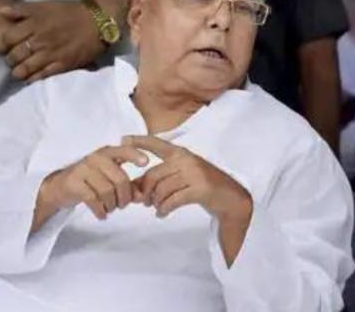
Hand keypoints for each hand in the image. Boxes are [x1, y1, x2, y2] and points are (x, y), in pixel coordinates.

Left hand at [0, 0, 105, 81]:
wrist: (98, 21)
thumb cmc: (70, 11)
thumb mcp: (44, 5)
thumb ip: (22, 9)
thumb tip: (0, 12)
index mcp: (34, 24)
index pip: (7, 39)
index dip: (2, 45)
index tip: (5, 47)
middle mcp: (40, 40)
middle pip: (14, 56)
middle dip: (10, 60)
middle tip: (13, 60)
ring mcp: (51, 54)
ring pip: (24, 69)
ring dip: (18, 72)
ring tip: (20, 70)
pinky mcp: (62, 65)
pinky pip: (42, 76)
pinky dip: (33, 78)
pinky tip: (32, 77)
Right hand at [39, 145, 148, 219]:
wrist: (58, 187)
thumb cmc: (90, 181)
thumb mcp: (109, 179)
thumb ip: (127, 185)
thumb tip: (140, 197)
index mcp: (106, 153)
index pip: (123, 151)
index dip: (135, 155)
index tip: (146, 162)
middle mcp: (95, 158)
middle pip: (119, 179)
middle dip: (125, 196)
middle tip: (123, 205)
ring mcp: (82, 169)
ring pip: (107, 191)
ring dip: (112, 205)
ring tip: (110, 209)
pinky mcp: (73, 183)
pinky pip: (93, 199)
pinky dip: (100, 210)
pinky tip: (102, 215)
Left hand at [123, 135, 252, 221]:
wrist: (231, 197)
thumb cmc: (204, 185)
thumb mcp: (184, 175)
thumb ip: (162, 177)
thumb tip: (135, 187)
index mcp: (182, 153)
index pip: (157, 144)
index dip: (140, 141)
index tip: (123, 140)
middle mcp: (187, 160)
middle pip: (153, 175)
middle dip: (145, 191)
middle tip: (145, 202)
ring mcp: (194, 174)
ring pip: (162, 189)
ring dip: (156, 203)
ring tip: (157, 208)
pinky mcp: (200, 189)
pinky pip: (172, 200)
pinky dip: (164, 209)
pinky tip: (163, 213)